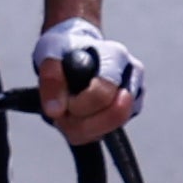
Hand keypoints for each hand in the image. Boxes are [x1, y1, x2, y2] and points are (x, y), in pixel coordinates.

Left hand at [30, 18, 143, 139]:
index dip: (78, 105)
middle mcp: (132, 75)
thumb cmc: (63, 49)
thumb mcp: (48, 54)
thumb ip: (51, 79)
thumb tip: (56, 111)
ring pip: (109, 130)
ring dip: (81, 128)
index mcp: (115, 57)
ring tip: (68, 110)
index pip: (103, 94)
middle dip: (82, 121)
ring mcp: (133, 94)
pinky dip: (86, 131)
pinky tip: (77, 115)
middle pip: (115, 115)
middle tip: (63, 111)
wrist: (74, 49)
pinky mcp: (129, 112)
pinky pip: (104, 134)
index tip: (63, 100)